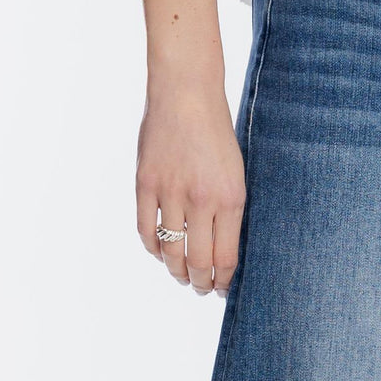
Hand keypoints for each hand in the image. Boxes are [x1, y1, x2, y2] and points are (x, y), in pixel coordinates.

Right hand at [135, 79, 245, 298]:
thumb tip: (223, 248)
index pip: (226, 257)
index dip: (223, 280)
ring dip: (176, 272)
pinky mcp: (145, 184)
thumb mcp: (236, 168)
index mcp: (230, 196)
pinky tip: (160, 251)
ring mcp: (170, 192)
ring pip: (170, 252)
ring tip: (182, 276)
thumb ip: (229, 207)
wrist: (187, 91)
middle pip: (198, 262)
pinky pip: (146, 231)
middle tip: (201, 288)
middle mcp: (201, 198)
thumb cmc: (216, 129)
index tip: (222, 288)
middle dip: (200, 283)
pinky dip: (153, 248)